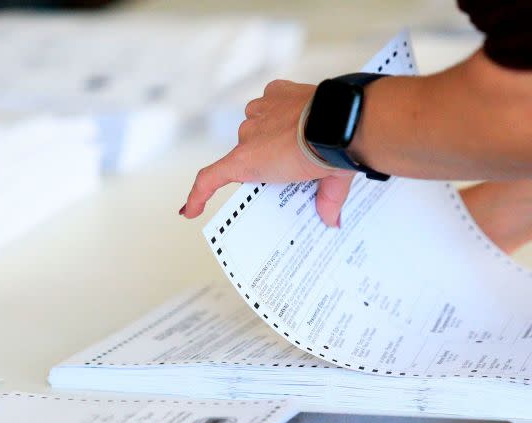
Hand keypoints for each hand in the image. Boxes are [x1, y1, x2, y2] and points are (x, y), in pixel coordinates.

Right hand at [180, 80, 355, 227]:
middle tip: (291, 165)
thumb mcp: (327, 185)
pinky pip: (269, 101)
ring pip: (257, 124)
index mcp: (248, 162)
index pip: (210, 178)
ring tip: (300, 138)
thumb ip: (325, 202)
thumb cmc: (327, 154)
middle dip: (265, 159)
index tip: (189, 210)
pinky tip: (299, 115)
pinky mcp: (274, 92)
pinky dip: (280, 108)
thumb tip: (332, 220)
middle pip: (248, 151)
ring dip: (272, 132)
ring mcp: (259, 111)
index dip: (197, 195)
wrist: (343, 121)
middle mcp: (247, 135)